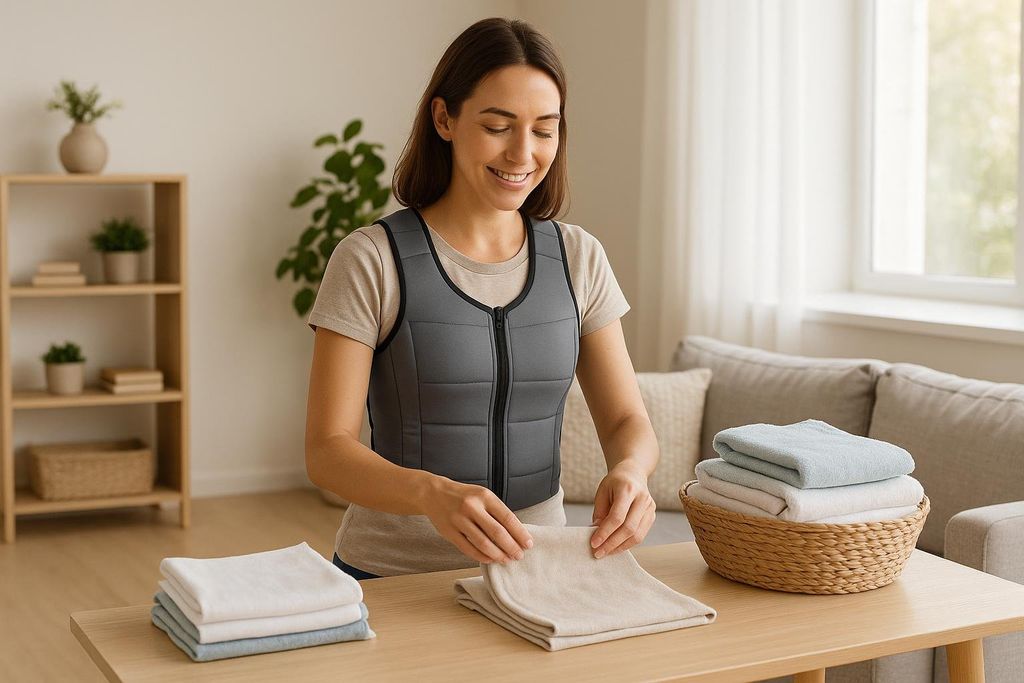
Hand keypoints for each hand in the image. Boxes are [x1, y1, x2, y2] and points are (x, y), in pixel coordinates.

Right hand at [419, 476, 533, 564]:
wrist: (434, 493)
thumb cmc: (464, 496)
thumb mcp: (482, 495)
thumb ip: (496, 512)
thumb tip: (516, 533)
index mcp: (484, 496)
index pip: (507, 517)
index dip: (519, 533)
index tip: (528, 544)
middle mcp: (472, 507)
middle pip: (496, 532)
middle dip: (511, 547)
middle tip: (519, 555)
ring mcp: (459, 520)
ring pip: (483, 543)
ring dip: (497, 554)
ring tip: (506, 559)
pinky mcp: (449, 532)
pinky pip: (468, 548)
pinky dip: (481, 556)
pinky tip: (490, 559)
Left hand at [589, 462, 655, 558]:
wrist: (633, 473)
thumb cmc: (615, 482)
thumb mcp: (602, 491)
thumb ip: (600, 511)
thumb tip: (596, 533)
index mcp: (627, 489)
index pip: (617, 517)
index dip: (605, 532)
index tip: (594, 543)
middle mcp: (642, 498)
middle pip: (628, 528)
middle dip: (612, 544)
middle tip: (598, 553)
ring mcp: (650, 508)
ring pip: (637, 535)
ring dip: (620, 547)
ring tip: (606, 552)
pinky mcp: (652, 516)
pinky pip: (641, 535)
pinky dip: (628, 544)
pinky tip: (616, 546)